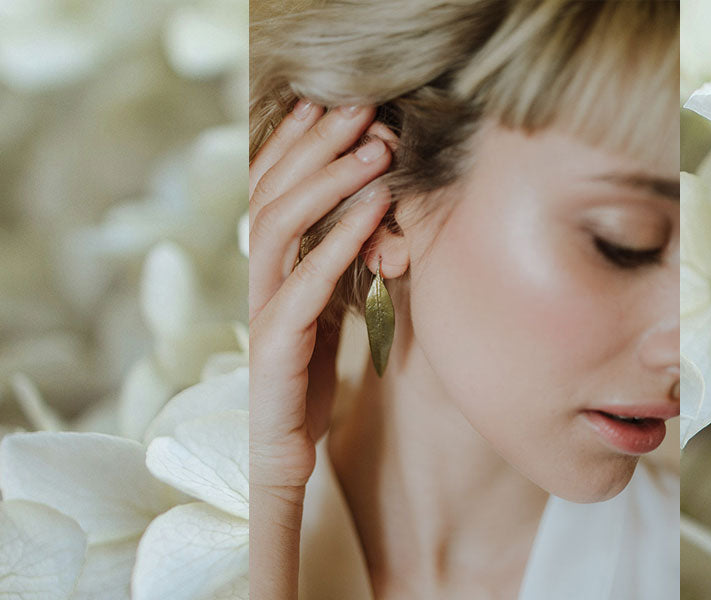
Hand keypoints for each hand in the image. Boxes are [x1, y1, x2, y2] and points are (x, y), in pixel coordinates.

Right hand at [246, 99, 389, 598]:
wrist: (285, 452)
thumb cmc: (316, 376)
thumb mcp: (341, 304)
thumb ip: (355, 259)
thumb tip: (392, 214)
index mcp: (273, 263)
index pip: (278, 186)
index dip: (302, 142)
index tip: (340, 102)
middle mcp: (262, 277)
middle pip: (276, 192)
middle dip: (318, 147)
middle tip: (362, 108)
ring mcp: (265, 309)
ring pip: (282, 227)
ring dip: (331, 183)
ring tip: (374, 149)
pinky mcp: (278, 347)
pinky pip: (306, 285)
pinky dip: (340, 245)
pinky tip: (374, 216)